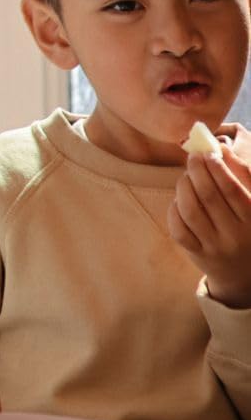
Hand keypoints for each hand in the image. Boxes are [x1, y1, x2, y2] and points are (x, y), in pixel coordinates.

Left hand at [168, 139, 250, 306]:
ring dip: (183, 187)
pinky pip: (178, 227)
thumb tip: (219, 147)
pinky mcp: (197, 254)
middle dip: (196, 171)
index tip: (207, 152)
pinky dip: (175, 208)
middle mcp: (236, 235)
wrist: (244, 272)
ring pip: (190, 210)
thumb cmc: (249, 227)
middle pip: (208, 196)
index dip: (217, 167)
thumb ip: (241, 175)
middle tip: (192, 158)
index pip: (232, 188)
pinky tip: (179, 199)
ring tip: (186, 177)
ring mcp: (215, 247)